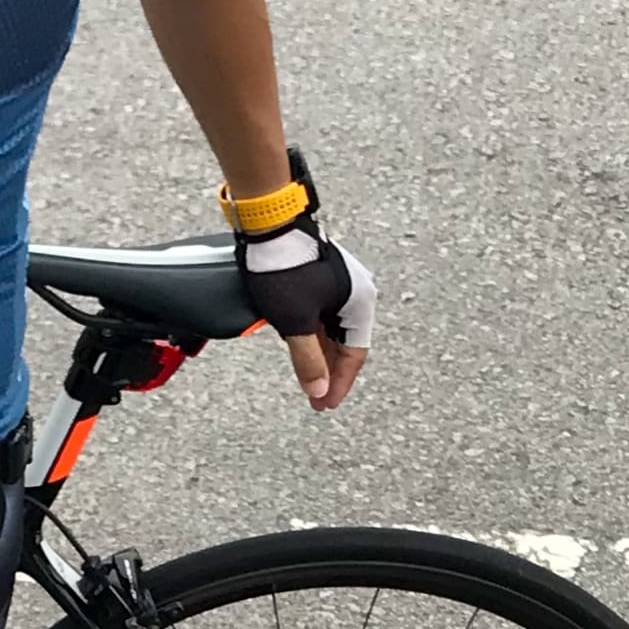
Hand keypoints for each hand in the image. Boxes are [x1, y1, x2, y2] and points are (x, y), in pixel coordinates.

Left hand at [231, 155, 372, 414]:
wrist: (269, 223)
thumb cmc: (286, 266)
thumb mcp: (296, 322)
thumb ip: (308, 361)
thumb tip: (318, 392)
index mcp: (359, 302)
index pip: (355, 354)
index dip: (340, 383)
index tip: (326, 404)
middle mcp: (354, 292)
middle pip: (345, 343)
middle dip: (329, 373)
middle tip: (317, 399)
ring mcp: (337, 282)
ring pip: (332, 330)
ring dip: (320, 356)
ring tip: (308, 380)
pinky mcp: (319, 275)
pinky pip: (322, 315)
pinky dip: (313, 336)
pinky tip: (301, 349)